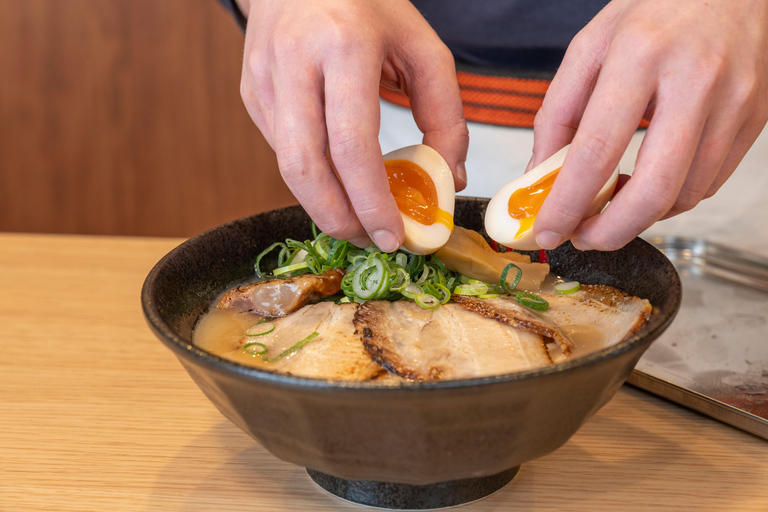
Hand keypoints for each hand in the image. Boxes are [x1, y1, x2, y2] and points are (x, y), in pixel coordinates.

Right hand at [238, 0, 467, 251]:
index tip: (393, 236)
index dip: (371, 201)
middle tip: (372, 240)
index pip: (351, 144)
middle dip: (340, 218)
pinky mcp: (252, 93)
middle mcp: (293, 62)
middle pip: (305, 168)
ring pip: (288, 168)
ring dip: (324, 206)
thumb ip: (445, 113)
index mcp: (343, 44)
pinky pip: (283, 152)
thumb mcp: (423, 46)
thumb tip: (448, 179)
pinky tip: (338, 181)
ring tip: (360, 220)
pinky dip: (313, 178)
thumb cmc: (369, 5)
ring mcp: (263, 80)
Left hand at [530, 0, 767, 250]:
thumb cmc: (656, 10)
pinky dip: (672, 199)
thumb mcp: (591, 45)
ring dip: (640, 217)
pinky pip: (709, 183)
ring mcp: (734, 102)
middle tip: (583, 237)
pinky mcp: (755, 119)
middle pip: (653, 188)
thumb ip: (558, 112)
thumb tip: (539, 175)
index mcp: (640, 54)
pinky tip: (647, 185)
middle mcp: (694, 80)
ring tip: (610, 207)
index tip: (546, 231)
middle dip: (610, 231)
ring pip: (685, 194)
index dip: (568, 202)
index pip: (597, 150)